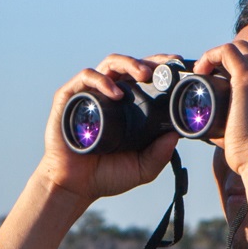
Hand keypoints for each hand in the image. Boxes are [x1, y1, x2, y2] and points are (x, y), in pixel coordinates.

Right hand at [32, 54, 181, 201]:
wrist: (73, 186)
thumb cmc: (105, 176)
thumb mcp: (142, 168)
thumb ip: (159, 155)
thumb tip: (175, 135)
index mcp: (127, 106)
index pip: (146, 78)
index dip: (161, 68)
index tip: (177, 68)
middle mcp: (109, 95)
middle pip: (131, 65)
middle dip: (149, 62)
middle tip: (162, 70)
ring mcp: (90, 94)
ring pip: (111, 64)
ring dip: (129, 63)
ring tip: (144, 75)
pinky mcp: (70, 97)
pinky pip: (86, 76)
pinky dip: (102, 80)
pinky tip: (115, 93)